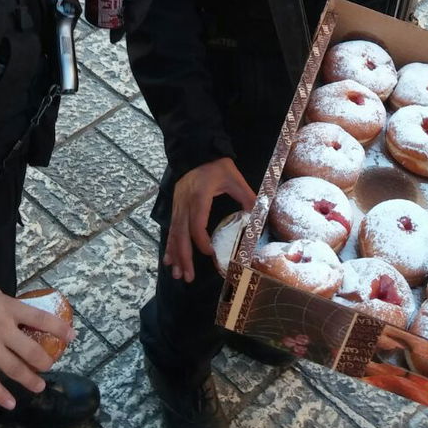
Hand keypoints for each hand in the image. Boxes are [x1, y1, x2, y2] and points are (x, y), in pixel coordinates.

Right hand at [0, 277, 73, 410]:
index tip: (72, 335)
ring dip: (30, 380)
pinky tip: (9, 403)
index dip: (59, 328)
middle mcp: (3, 330)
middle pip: (32, 350)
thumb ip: (2, 302)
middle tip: (50, 365)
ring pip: (15, 369)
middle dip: (45, 360)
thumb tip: (11, 309)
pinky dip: (0, 395)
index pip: (41, 319)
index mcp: (8, 309)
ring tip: (39, 387)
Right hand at [165, 157, 256, 282]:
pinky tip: (168, 260)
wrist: (196, 151)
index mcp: (199, 197)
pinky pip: (171, 230)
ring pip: (174, 234)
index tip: (211, 253)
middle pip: (181, 235)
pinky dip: (169, 245)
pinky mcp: (175, 207)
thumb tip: (259, 214)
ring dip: (175, 255)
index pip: (196, 224)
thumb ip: (246, 196)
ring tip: (177, 274)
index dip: (201, 241)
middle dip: (184, 257)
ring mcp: (178, 206)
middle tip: (188, 277)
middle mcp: (185, 204)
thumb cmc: (216, 166)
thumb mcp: (234, 178)